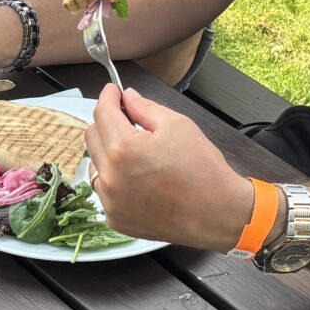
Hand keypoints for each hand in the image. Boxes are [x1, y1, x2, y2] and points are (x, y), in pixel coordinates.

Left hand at [87, 83, 254, 248]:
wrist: (217, 213)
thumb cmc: (202, 171)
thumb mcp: (177, 125)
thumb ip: (145, 107)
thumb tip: (127, 97)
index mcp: (124, 150)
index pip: (102, 113)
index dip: (108, 97)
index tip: (113, 92)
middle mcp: (111, 177)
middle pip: (92, 137)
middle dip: (107, 122)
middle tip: (127, 119)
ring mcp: (111, 201)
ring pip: (95, 164)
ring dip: (108, 152)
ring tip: (136, 152)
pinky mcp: (116, 218)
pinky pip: (104, 189)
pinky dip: (114, 178)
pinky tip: (136, 176)